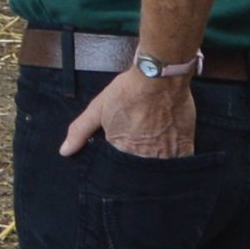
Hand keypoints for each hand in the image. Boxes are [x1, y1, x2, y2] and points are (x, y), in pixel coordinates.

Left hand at [61, 63, 193, 159]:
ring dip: (156, 165)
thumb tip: (64, 152)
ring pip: (160, 169)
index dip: (120, 164)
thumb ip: (80, 131)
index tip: (123, 154)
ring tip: (155, 151)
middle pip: (140, 171)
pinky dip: (175, 163)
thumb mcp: (98, 108)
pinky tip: (171, 155)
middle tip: (140, 149)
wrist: (159, 76)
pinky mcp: (185, 147)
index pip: (118, 169)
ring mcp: (166, 154)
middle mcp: (144, 157)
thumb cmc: (128, 91)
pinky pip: (180, 164)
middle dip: (138, 165)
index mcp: (121, 151)